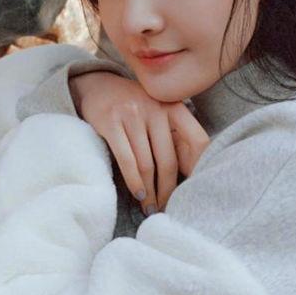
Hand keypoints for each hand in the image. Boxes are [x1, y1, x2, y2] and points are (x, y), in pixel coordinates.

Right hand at [69, 72, 209, 213]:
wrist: (97, 85)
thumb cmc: (134, 107)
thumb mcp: (159, 113)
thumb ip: (175, 135)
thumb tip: (192, 173)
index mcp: (174, 106)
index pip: (198, 141)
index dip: (198, 169)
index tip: (193, 190)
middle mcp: (156, 108)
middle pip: (169, 160)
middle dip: (168, 190)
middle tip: (166, 209)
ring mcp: (132, 114)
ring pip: (147, 164)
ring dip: (150, 192)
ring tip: (151, 208)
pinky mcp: (110, 122)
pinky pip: (127, 159)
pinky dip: (134, 182)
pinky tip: (138, 195)